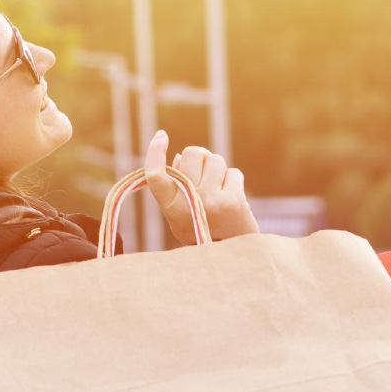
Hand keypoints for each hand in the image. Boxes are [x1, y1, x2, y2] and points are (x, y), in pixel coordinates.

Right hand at [142, 130, 258, 243]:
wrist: (232, 254)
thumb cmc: (204, 228)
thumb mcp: (182, 213)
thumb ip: (177, 187)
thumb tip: (180, 156)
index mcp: (170, 207)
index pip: (156, 175)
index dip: (155, 153)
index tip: (161, 136)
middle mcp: (187, 202)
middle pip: (192, 154)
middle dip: (201, 158)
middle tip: (206, 177)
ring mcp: (210, 201)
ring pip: (215, 160)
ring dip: (220, 171)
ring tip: (220, 193)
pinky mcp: (232, 201)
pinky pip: (234, 173)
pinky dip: (235, 182)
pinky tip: (233, 199)